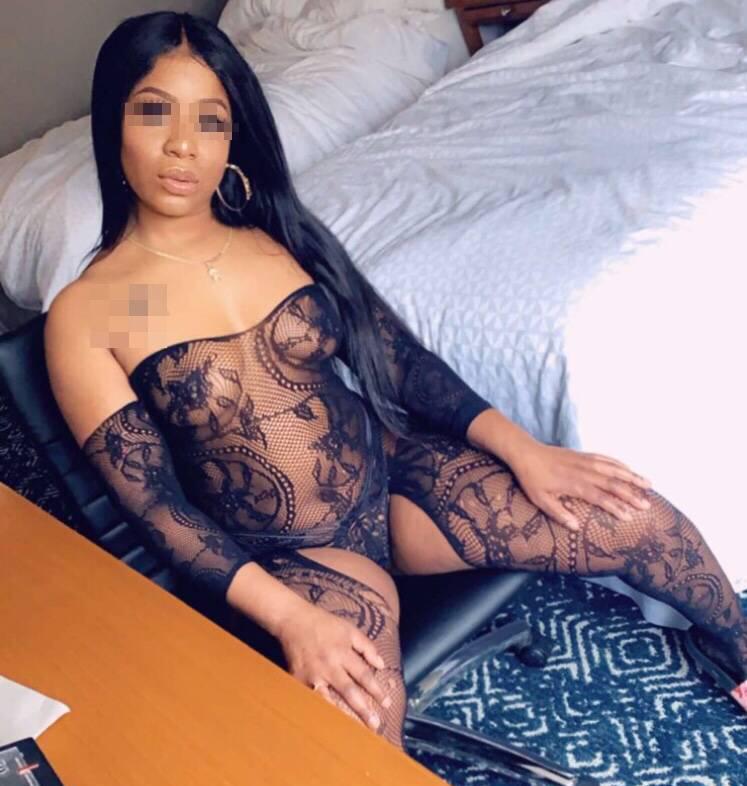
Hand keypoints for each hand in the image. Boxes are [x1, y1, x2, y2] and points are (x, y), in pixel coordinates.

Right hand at [275, 603, 392, 733]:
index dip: (377, 690)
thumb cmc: (324, 624)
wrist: (294, 620)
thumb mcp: (349, 629)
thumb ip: (366, 647)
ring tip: (353, 730)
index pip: (364, 675)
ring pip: (329, 699)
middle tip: (375, 725)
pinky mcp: (298, 679)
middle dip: (363, 709)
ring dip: (341, 715)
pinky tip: (326, 722)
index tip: (387, 703)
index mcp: (343, 652)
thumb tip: (381, 665)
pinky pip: (310, 698)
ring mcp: (312, 674)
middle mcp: (329, 665)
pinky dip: (319, 709)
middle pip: (349, 692)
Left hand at [508, 440, 652, 531]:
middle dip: (631, 494)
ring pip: (614, 468)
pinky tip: (630, 470)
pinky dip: (620, 464)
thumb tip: (576, 528)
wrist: (526, 452)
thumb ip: (558, 513)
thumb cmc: (532, 478)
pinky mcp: (584, 455)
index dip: (616, 507)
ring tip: (649, 484)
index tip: (630, 517)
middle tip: (647, 505)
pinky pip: (607, 459)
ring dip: (632, 476)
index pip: (600, 497)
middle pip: (613, 483)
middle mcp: (584, 471)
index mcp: (574, 484)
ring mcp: (586, 461)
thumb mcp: (540, 499)